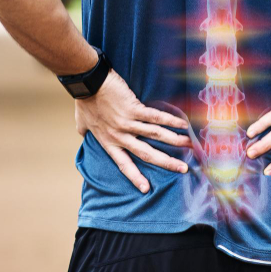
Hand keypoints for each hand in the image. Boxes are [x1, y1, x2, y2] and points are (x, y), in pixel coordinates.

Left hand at [75, 69, 192, 193]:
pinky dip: (170, 121)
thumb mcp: (82, 121)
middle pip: (146, 154)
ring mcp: (127, 123)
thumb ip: (85, 131)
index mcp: (108, 142)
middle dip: (166, 162)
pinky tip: (183, 124)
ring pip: (155, 135)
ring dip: (174, 140)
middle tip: (183, 169)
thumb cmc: (85, 100)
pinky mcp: (134, 108)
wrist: (87, 82)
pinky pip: (155, 117)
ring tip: (188, 144)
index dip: (135, 177)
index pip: (123, 164)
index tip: (146, 189)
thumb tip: (83, 133)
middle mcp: (119, 136)